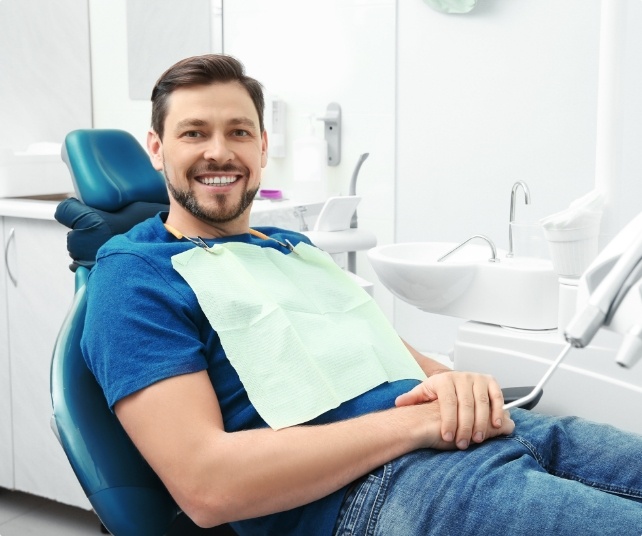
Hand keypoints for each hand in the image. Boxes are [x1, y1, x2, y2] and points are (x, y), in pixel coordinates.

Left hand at [395, 371, 511, 449]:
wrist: (453, 381)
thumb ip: (413, 398)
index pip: (448, 402)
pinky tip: (496, 426)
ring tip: (477, 439)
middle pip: (466, 404)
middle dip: (465, 426)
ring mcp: (477, 378)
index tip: (447, 437)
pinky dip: (498, 411)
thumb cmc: (439, 390)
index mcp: (444, 379)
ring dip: (481, 422)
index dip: (448, 421)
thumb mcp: (424, 392)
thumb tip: (399, 403)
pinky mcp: (490, 382)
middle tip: (463, 443)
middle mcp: (462, 377)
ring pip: (482, 402)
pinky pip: (497, 396)